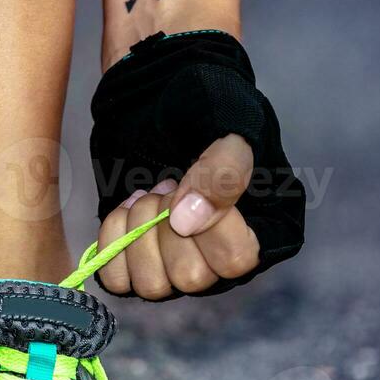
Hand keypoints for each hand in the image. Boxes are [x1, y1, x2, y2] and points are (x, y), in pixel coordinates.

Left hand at [88, 30, 304, 296]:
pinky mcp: (137, 261)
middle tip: (167, 183)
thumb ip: (223, 170)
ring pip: (153, 286)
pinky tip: (124, 208)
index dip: (210, 225)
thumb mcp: (227, 123)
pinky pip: (117, 281)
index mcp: (267, 229)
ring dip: (138, 232)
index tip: (193, 183)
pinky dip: (111, 243)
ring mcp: (179, 263)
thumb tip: (189, 224)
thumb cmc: (204, 103)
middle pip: (192, 279)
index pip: (239, 260)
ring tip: (147, 194)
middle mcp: (223, 256)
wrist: (156, 93)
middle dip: (167, 224)